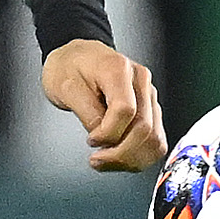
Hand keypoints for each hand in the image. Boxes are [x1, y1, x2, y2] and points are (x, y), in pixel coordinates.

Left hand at [43, 38, 165, 173]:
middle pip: (144, 128)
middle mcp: (140, 82)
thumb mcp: (65, 87)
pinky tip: (119, 158)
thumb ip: (86, 112)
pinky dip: (139, 157)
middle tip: (96, 160)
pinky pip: (155, 141)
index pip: (125, 110)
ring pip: (155, 139)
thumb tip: (103, 138)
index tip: (91, 140)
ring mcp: (148, 96)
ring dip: (131, 159)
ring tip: (107, 161)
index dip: (108, 133)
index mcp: (118, 70)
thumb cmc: (69, 68)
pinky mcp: (150, 110)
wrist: (76, 57)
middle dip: (119, 153)